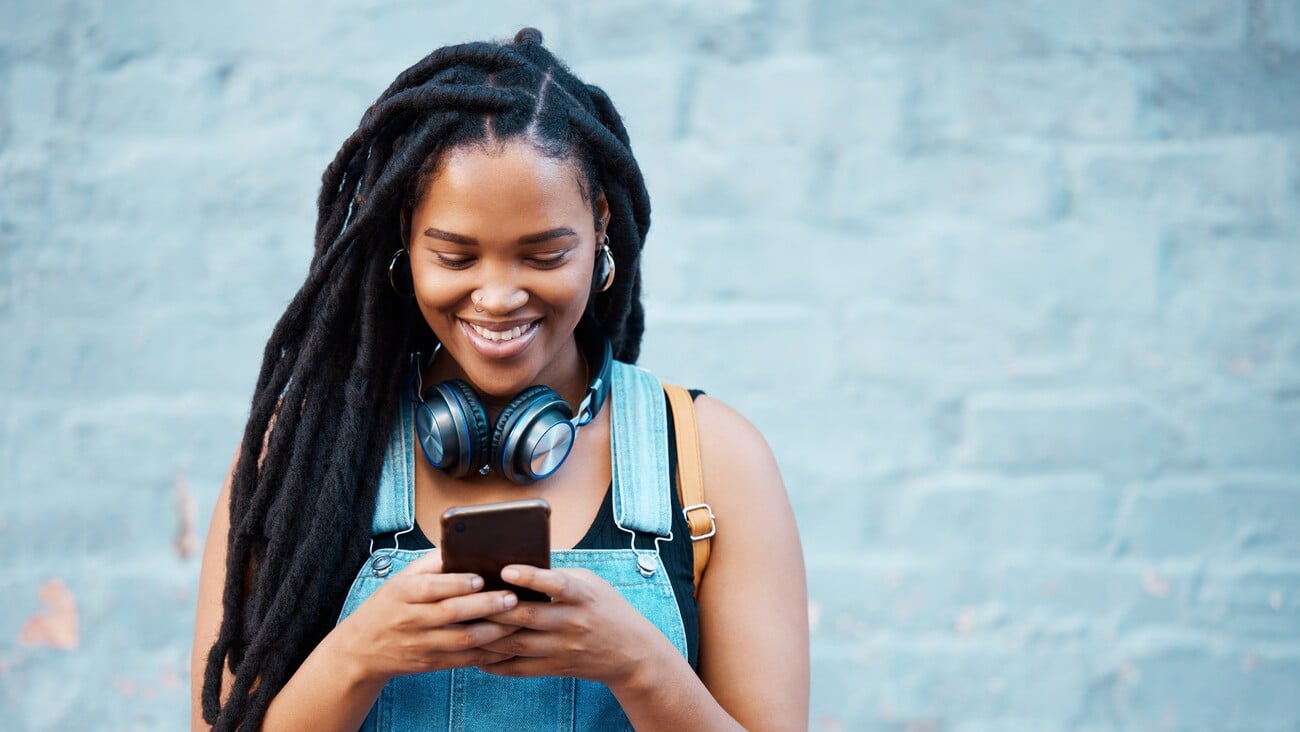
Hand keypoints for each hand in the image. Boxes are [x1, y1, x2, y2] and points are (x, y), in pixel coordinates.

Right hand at [333, 550, 520, 683]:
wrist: (361, 650)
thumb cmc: (389, 605)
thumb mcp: (401, 579)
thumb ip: (431, 564)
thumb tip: (463, 544)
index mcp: (403, 593)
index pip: (432, 587)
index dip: (458, 583)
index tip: (482, 578)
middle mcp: (411, 619)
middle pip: (452, 613)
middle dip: (486, 606)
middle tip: (512, 598)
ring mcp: (421, 644)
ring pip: (462, 640)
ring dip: (494, 631)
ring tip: (518, 620)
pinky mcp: (430, 664)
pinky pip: (464, 661)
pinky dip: (488, 655)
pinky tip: (508, 646)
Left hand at [475, 565, 672, 688]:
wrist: (630, 652)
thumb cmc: (605, 608)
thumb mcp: (590, 582)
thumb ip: (558, 574)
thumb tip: (520, 560)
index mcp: (582, 596)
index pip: (556, 584)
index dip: (531, 577)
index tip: (506, 570)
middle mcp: (572, 622)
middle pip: (527, 616)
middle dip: (494, 609)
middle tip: (465, 599)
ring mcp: (563, 648)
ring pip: (518, 644)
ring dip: (488, 636)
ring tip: (462, 625)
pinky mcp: (555, 667)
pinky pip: (520, 668)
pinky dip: (496, 664)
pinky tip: (476, 655)